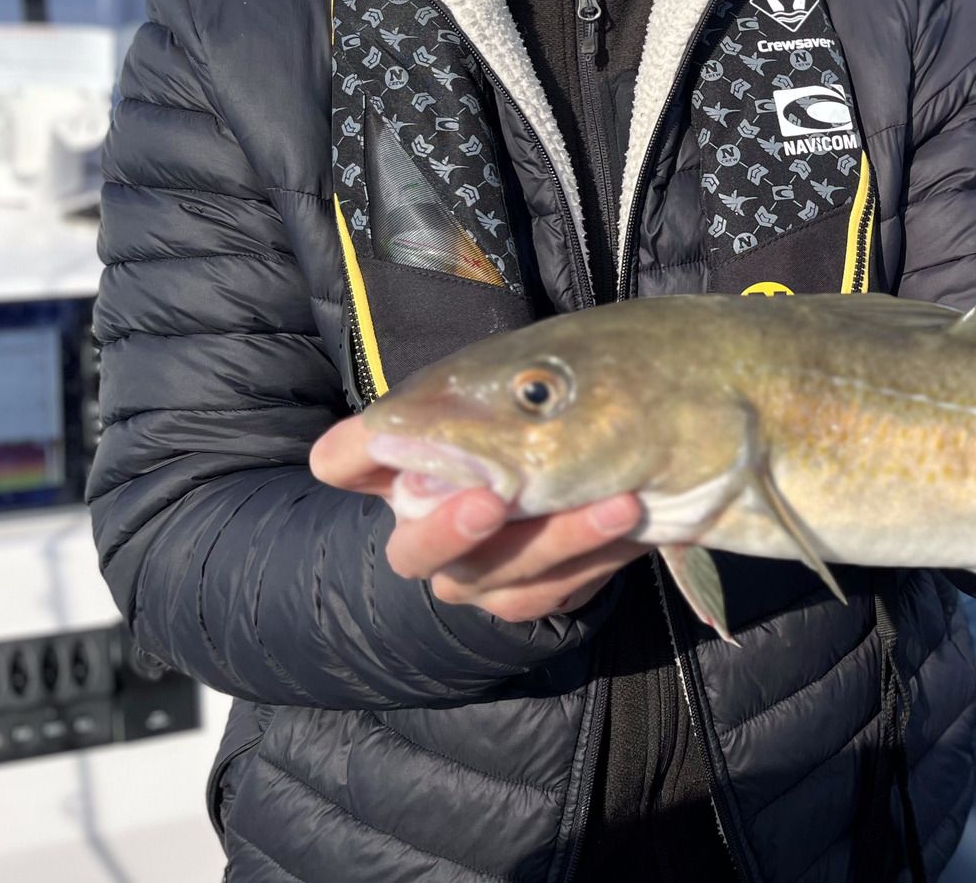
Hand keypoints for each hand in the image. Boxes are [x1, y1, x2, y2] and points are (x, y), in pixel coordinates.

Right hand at [308, 414, 648, 622]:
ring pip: (495, 577)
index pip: (343, 461)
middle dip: (451, 530)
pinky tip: (632, 526)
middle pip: (413, 550)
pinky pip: (550, 592)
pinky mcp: (522, 596)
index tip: (383, 436)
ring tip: (620, 505)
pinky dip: (593, 558)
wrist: (602, 460)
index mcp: (406, 468)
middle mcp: (424, 528)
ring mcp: (472, 572)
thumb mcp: (520, 386)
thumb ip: (506, 384)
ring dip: (559, 540)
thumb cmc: (543, 411)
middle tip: (492, 501)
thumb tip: (533, 378)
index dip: (352, 454)